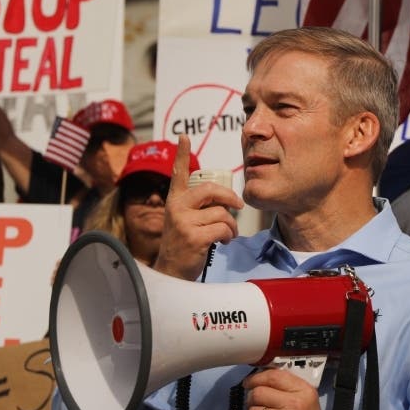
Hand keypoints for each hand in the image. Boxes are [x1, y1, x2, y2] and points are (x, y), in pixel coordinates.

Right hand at [152, 136, 241, 279]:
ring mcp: (184, 222)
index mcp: (175, 200)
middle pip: (211, 190)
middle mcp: (176, 207)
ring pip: (222, 214)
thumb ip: (199, 207)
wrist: (171, 272)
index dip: (182, 154)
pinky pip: (223, 229)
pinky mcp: (193, 236)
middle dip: (230, 198)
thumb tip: (226, 199)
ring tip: (226, 234)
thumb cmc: (184, 244)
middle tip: (238, 207)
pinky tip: (222, 242)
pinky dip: (229, 236)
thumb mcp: (186, 220)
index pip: (178, 173)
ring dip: (231, 226)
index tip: (184, 137)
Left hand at [243, 368, 326, 409]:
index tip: (249, 383)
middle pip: (258, 393)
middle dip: (252, 399)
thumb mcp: (307, 401)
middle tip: (258, 406)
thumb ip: (287, 388)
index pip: (273, 376)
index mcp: (304, 391)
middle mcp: (296, 404)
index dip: (256, 378)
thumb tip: (259, 380)